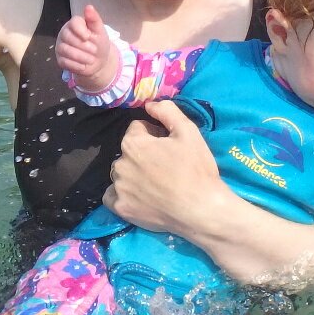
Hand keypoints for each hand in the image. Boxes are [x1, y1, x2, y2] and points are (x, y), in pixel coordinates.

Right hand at [56, 4, 118, 89]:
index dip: (80, 31)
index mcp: (74, 24)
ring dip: (81, 57)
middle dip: (83, 46)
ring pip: (65, 50)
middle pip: (68, 37)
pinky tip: (84, 65)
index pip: (73, 23)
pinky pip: (64, 62)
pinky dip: (76, 65)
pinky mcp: (60, 59)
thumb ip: (94, 19)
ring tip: (91, 59)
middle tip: (94, 50)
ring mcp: (61, 47)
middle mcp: (64, 34)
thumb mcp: (100, 31)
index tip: (88, 37)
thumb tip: (88, 6)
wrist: (99, 61)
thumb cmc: (99, 43)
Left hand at [103, 99, 231, 236]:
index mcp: (133, 143)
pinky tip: (140, 197)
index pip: (137, 129)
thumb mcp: (188, 131)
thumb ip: (167, 111)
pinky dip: (122, 194)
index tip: (169, 146)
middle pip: (128, 152)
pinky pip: (112, 197)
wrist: (201, 210)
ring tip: (155, 184)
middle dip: (142, 154)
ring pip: (121, 174)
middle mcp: (120, 164)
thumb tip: (149, 104)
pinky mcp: (121, 209)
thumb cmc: (196, 169)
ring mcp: (119, 188)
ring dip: (132, 174)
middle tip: (165, 167)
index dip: (155, 134)